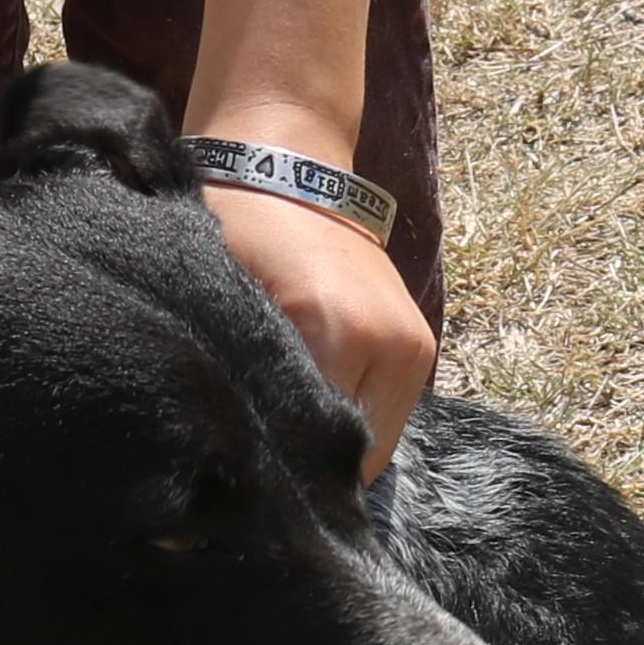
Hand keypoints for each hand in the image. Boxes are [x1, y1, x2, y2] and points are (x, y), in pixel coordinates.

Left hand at [202, 181, 436, 481]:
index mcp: (332, 330)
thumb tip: (233, 478)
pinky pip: (386, 417)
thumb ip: (240, 387)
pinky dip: (354, 420)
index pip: (308, 451)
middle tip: (267, 455)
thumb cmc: (238, 229)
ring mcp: (411, 347)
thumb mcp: (222, 305)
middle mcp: (384, 343)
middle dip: (309, 466)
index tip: (248, 477)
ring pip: (373, 446)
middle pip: (348, 458)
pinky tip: (319, 398)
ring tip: (293, 420)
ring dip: (335, 447)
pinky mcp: (421, 347)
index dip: (275, 475)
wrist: (291, 167)